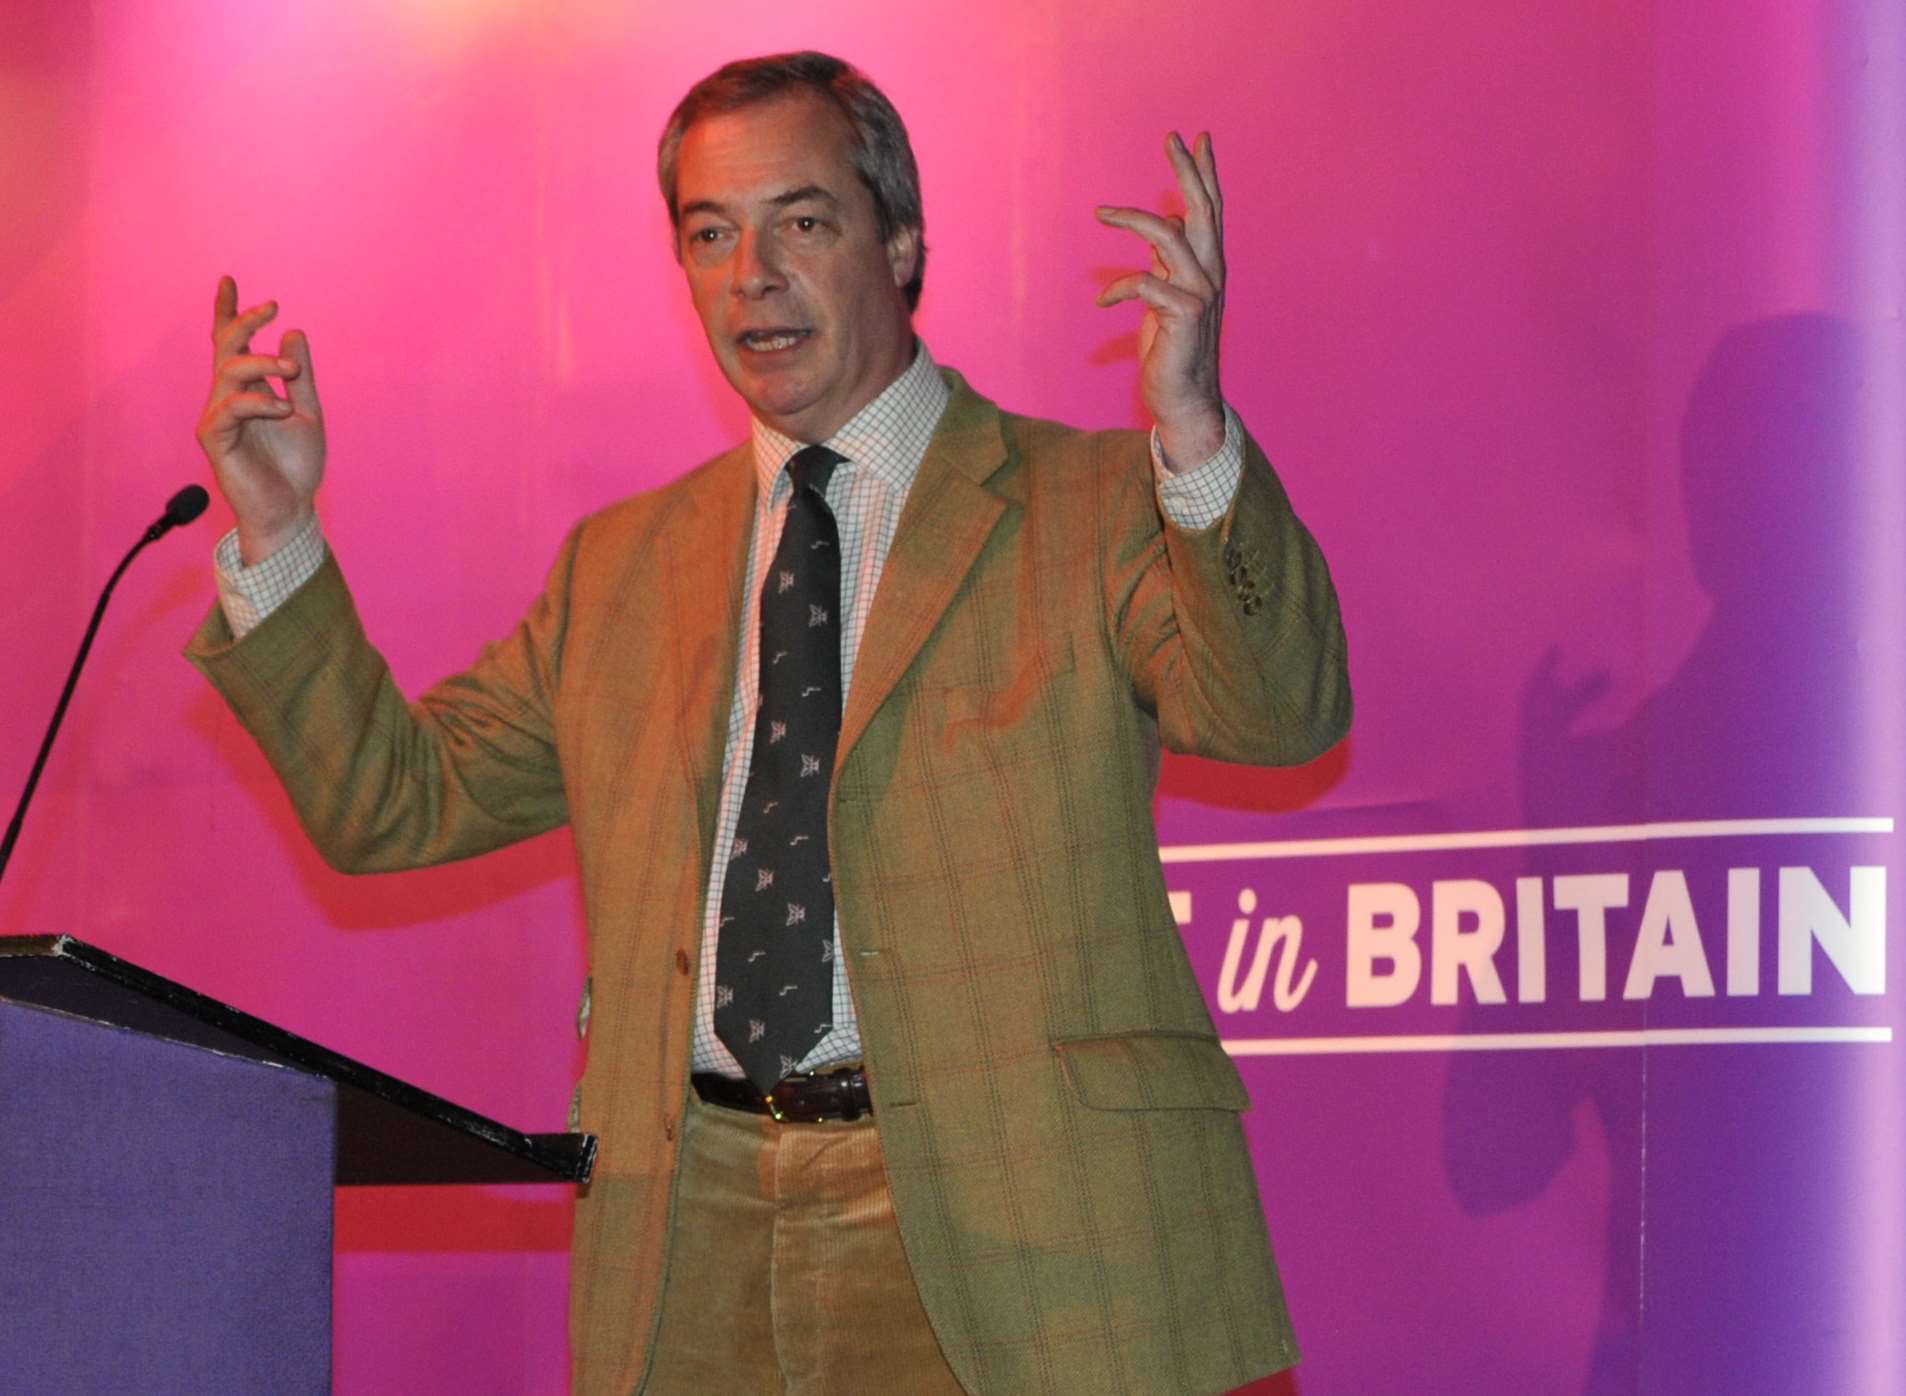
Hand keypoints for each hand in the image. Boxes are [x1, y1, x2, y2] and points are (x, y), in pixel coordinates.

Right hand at [195, 276, 325, 564]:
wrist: (291, 507)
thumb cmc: (297, 465)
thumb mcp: (309, 412)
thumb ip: (301, 377)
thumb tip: (295, 332)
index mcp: (249, 388)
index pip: (231, 344)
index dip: (229, 312)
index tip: (229, 280)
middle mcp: (228, 397)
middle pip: (227, 347)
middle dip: (245, 321)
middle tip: (272, 307)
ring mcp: (218, 416)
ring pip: (229, 371)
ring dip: (263, 362)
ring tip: (292, 370)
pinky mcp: (214, 438)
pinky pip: (230, 407)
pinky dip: (259, 401)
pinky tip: (283, 407)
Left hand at [1095, 131, 1226, 471]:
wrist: (1183, 399)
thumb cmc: (1173, 348)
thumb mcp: (1168, 296)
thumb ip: (1169, 261)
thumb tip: (1165, 223)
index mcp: (1208, 267)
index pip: (1209, 211)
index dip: (1203, 174)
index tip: (1195, 139)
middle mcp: (1211, 274)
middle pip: (1202, 210)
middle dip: (1187, 171)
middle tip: (1172, 137)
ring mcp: (1201, 294)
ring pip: (1169, 237)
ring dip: (1132, 219)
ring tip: (1100, 212)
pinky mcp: (1184, 316)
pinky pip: (1144, 284)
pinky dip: (1118, 289)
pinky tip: (1101, 303)